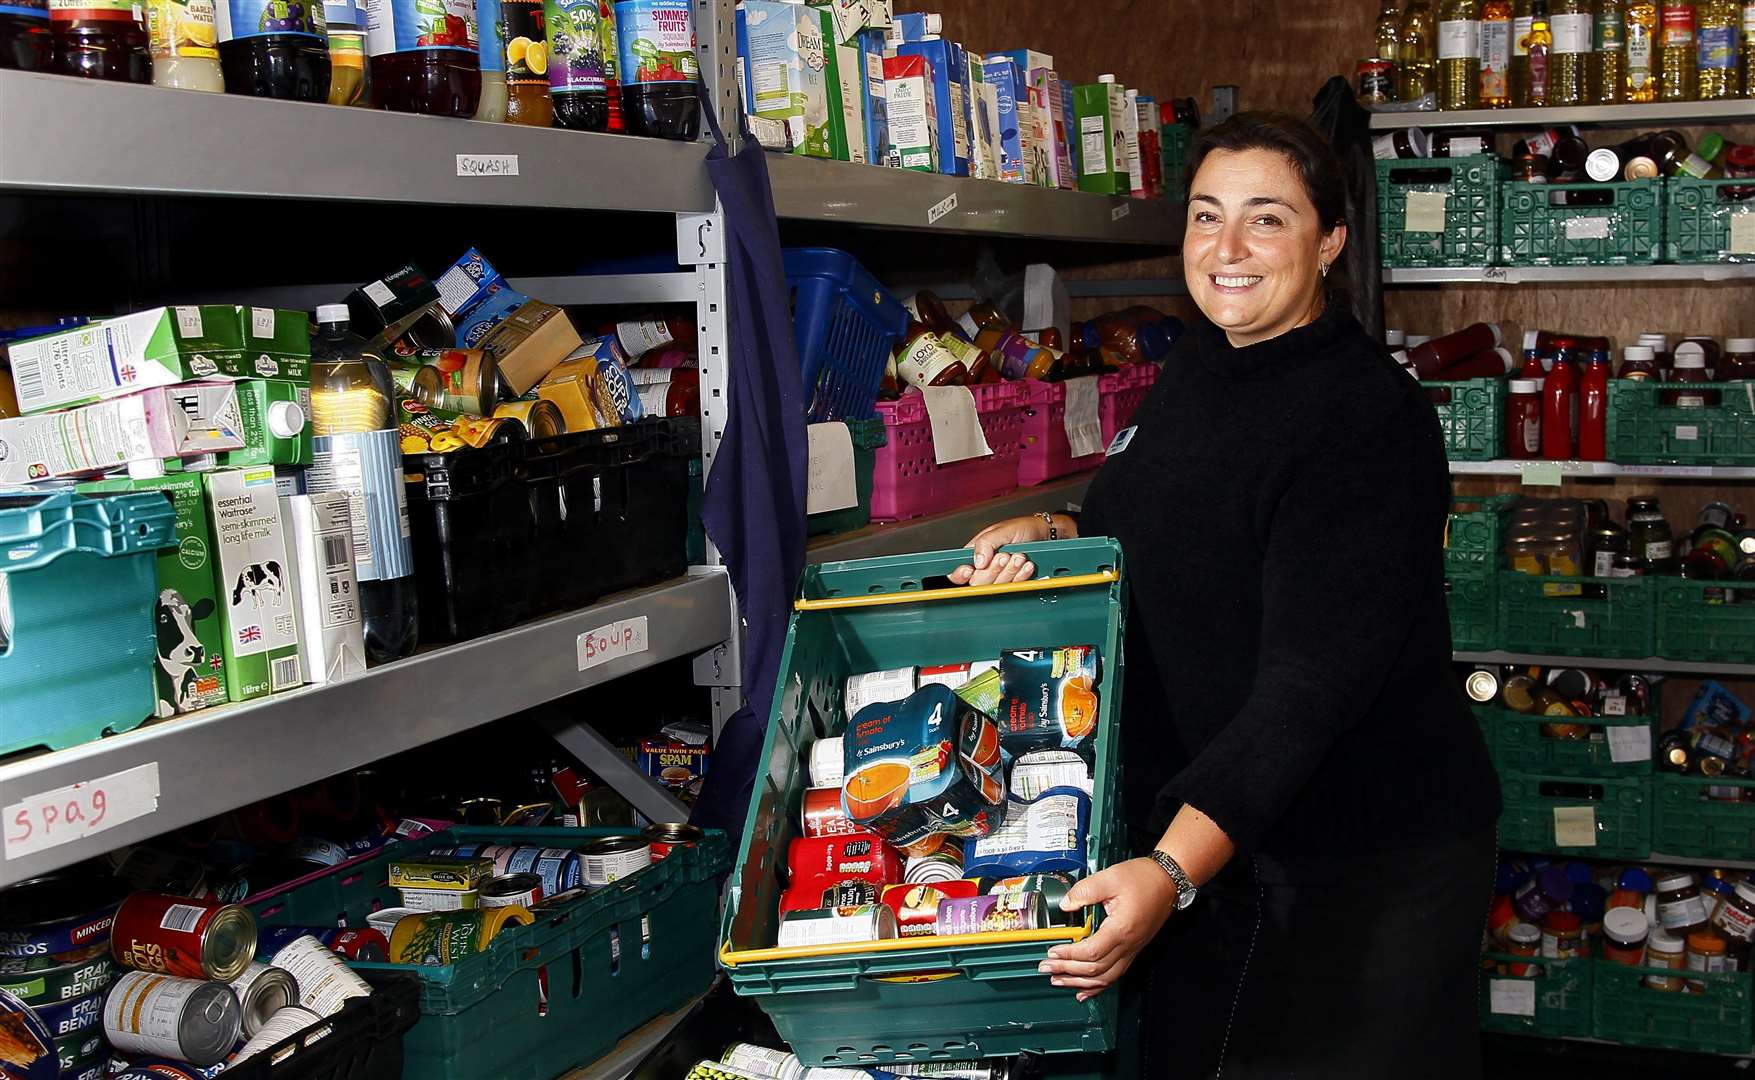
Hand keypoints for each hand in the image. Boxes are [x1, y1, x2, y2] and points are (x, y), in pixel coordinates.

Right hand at [947, 516, 1049, 585]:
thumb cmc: (1022, 528)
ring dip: (1010, 571)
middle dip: (993, 569)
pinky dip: (1021, 576)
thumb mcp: (1002, 530)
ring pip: (996, 586)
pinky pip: (1013, 586)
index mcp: (975, 553)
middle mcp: (985, 567)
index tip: (970, 570)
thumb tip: (977, 561)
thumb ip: (985, 543)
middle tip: (1004, 556)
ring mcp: (1000, 576)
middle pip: (978, 582)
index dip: (960, 574)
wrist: (1044, 534)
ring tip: (1019, 556)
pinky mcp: (1013, 582)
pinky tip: (1026, 565)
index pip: (958, 572)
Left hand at [1039, 857, 1178, 1000]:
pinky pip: (1115, 975)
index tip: (1052, 951)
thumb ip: (1084, 891)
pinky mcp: (1133, 950)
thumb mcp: (1110, 877)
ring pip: (1105, 978)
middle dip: (1067, 971)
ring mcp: (1132, 950)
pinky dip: (1098, 987)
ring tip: (1059, 981)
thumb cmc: (1143, 879)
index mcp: (1121, 928)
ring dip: (1079, 983)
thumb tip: (1065, 904)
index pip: (1091, 952)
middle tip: (1046, 967)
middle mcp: (1128, 945)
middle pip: (1095, 969)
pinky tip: (1085, 992)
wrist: (1168, 881)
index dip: (1069, 955)